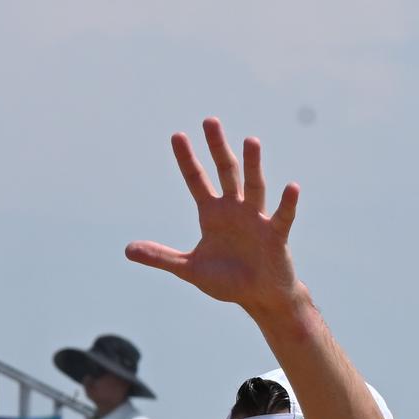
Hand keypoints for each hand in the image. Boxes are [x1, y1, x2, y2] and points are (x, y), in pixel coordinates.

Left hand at [125, 118, 300, 317]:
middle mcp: (234, 209)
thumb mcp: (189, 268)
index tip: (177, 135)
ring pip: (254, 186)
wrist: (258, 297)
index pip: (196, 180)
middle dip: (217, 148)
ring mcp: (256, 219)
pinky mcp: (276, 235)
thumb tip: (127, 250)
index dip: (186, 160)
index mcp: (212, 214)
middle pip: (224, 172)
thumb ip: (161, 257)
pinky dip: (287, 203)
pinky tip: (291, 187)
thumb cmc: (226, 280)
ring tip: (250, 140)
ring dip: (252, 165)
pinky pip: (283, 216)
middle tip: (209, 121)